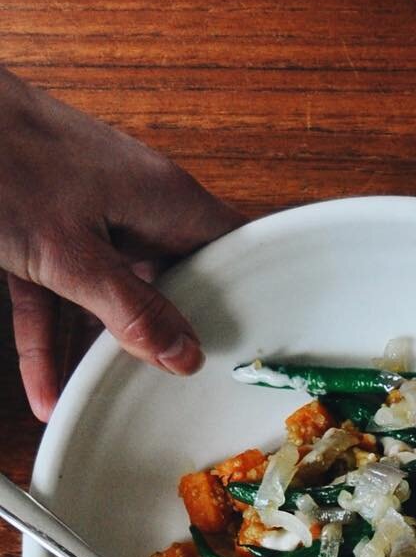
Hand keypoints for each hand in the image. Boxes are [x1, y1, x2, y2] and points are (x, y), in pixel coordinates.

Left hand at [0, 69, 240, 420]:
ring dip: (98, 350)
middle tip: (180, 388)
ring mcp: (89, 213)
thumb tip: (183, 355)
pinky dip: (52, 337)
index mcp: (164, 199)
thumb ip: (130, 310)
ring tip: (103, 400)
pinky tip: (46, 388)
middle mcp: (135, 204)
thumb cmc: (0, 156)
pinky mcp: (43, 225)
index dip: (250, 299)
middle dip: (170, 336)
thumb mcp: (70, 254)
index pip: (234, 251)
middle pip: (173, 283)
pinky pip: (61, 292)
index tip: (251, 349)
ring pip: (111, 295)